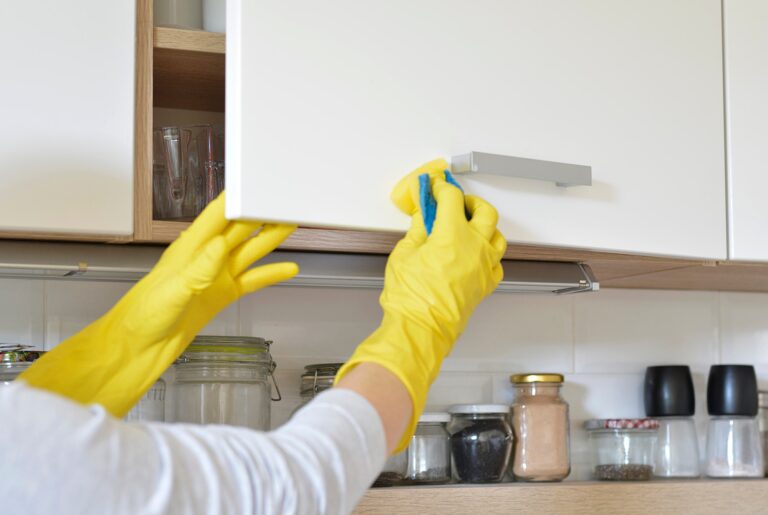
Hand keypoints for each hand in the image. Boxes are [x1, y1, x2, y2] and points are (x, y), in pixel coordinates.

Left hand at [20, 192, 297, 415]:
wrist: (139, 350)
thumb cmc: (143, 316)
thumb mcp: (172, 290)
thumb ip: (200, 268)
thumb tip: (221, 244)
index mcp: (190, 248)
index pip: (217, 215)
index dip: (237, 198)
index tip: (257, 183)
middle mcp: (206, 257)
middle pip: (240, 230)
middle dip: (261, 214)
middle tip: (284, 201)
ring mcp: (216, 276)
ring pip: (250, 252)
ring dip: (270, 239)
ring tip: (292, 224)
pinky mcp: (223, 295)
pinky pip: (252, 281)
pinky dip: (271, 274)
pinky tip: (288, 269)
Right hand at [335, 160, 505, 450]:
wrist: (421, 330)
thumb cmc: (410, 298)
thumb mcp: (404, 254)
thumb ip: (416, 230)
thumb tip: (421, 216)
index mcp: (452, 234)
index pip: (451, 199)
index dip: (441, 188)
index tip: (434, 187)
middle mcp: (475, 247)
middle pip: (485, 211)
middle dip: (471, 201)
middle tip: (456, 202)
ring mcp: (484, 267)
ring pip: (497, 236)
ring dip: (485, 226)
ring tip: (469, 226)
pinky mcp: (485, 285)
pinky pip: (496, 263)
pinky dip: (489, 254)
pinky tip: (476, 254)